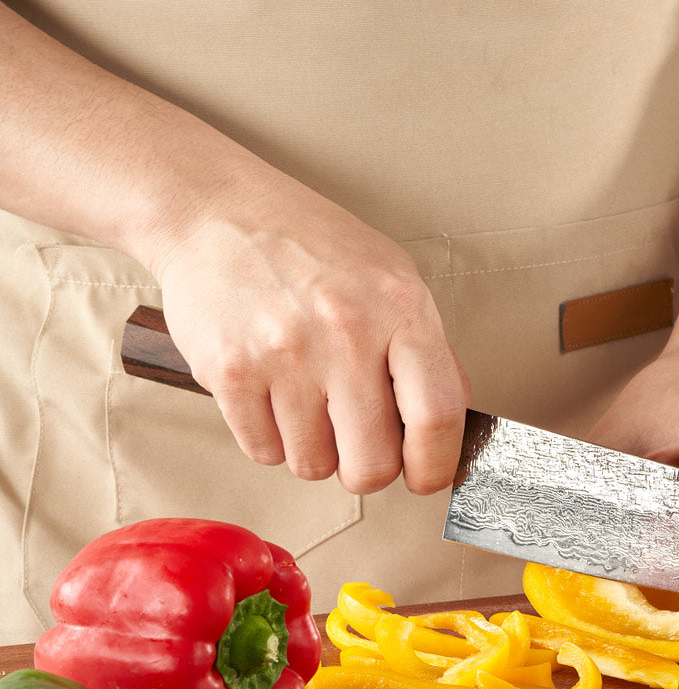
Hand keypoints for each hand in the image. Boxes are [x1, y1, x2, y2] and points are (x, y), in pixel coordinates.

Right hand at [153, 172, 469, 493]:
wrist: (218, 212)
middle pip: (371, 466)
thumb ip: (427, 351)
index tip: (424, 476)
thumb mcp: (393, 279)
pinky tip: (272, 394)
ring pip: (313, 467)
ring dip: (314, 450)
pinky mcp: (230, 372)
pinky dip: (270, 438)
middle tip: (357, 445)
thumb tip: (450, 426)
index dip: (435, 466)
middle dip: (366, 470)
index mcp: (400, 309)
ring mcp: (285, 355)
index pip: (438, 417)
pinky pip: (264, 452)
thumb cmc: (311, 247)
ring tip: (308, 401)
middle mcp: (346, 333)